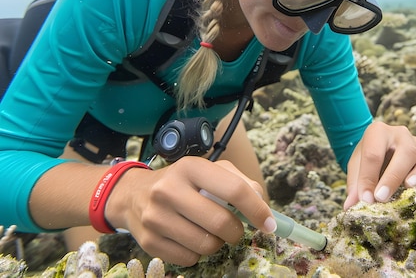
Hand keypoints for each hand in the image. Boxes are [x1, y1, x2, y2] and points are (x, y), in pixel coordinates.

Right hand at [105, 157, 275, 265]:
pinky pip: (189, 258)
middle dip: (237, 231)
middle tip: (235, 230)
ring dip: (217, 243)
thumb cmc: (182, 182)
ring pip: (207, 244)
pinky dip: (197, 253)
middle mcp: (169, 189)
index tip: (270, 224)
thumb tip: (263, 205)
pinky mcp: (148, 241)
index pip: (234, 190)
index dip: (257, 210)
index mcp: (191, 167)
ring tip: (210, 232)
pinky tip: (190, 238)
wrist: (133, 195)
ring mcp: (156, 217)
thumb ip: (240, 182)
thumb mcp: (210, 171)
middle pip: (221, 222)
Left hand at [343, 122, 415, 209]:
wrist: (381, 147)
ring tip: (408, 188)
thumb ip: (355, 184)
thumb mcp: (356, 166)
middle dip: (393, 177)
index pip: (373, 154)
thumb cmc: (368, 157)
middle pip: (404, 152)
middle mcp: (400, 134)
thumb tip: (350, 206)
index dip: (368, 178)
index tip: (365, 199)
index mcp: (378, 131)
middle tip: (381, 198)